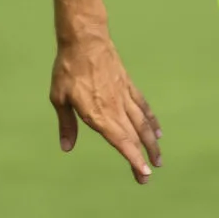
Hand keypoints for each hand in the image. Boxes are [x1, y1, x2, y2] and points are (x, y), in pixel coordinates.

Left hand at [49, 32, 161, 183]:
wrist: (85, 39)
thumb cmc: (67, 69)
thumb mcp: (59, 97)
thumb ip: (66, 124)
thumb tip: (67, 147)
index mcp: (98, 114)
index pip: (121, 142)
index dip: (133, 160)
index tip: (144, 174)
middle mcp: (115, 108)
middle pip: (134, 137)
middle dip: (143, 158)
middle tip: (148, 177)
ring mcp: (124, 96)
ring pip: (143, 124)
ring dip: (152, 143)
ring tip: (159, 159)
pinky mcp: (128, 85)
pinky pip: (143, 106)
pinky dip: (152, 120)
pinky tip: (158, 131)